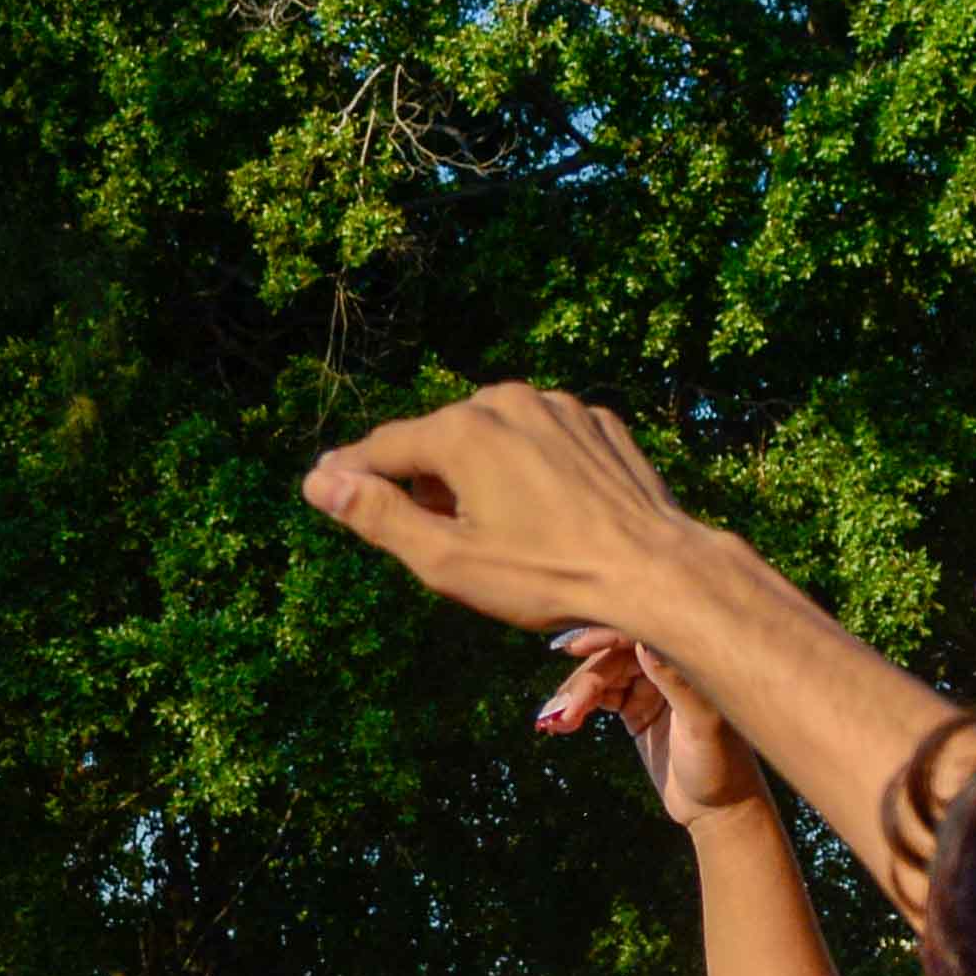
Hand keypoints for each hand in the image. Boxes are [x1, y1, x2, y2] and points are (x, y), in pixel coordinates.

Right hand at [301, 385, 726, 637]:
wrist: (655, 570)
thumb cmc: (548, 575)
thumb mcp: (449, 560)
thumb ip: (379, 516)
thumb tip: (320, 483)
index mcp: (461, 431)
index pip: (384, 447)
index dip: (352, 472)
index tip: (327, 486)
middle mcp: (505, 399)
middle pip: (439, 437)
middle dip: (425, 478)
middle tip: (434, 532)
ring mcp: (558, 406)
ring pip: (493, 431)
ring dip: (478, 468)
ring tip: (494, 525)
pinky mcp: (596, 421)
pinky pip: (542, 437)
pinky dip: (529, 464)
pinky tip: (545, 509)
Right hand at [536, 625, 763, 826]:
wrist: (718, 810)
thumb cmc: (721, 766)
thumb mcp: (701, 725)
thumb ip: (675, 682)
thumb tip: (643, 642)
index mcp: (691, 662)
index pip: (642, 634)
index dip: (605, 636)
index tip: (575, 649)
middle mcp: (670, 668)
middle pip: (614, 657)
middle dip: (584, 681)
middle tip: (563, 711)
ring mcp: (651, 688)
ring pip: (603, 678)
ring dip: (576, 697)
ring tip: (556, 723)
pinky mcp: (636, 710)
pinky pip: (601, 698)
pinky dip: (579, 708)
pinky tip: (561, 722)